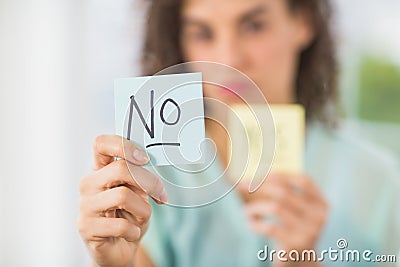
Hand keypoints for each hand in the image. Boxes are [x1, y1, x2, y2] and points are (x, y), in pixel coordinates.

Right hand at [77, 135, 166, 266]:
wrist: (119, 248)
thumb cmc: (129, 215)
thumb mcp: (138, 192)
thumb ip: (139, 177)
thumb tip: (151, 166)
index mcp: (100, 169)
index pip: (101, 143)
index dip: (124, 146)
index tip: (144, 158)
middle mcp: (89, 183)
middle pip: (121, 168)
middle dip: (150, 182)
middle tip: (161, 194)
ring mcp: (85, 205)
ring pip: (123, 196)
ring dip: (143, 209)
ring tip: (142, 217)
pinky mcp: (86, 227)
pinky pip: (120, 225)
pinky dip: (134, 230)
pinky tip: (131, 233)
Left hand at [238, 173, 327, 266]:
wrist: (301, 262)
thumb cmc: (294, 230)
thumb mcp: (298, 212)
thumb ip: (288, 195)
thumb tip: (257, 176)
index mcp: (322, 205)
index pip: (305, 181)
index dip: (283, 174)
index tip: (264, 173)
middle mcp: (319, 217)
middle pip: (284, 193)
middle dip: (260, 186)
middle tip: (244, 185)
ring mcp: (308, 232)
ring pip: (275, 208)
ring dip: (255, 207)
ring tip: (246, 211)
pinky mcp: (294, 245)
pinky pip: (269, 227)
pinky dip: (255, 223)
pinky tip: (250, 223)